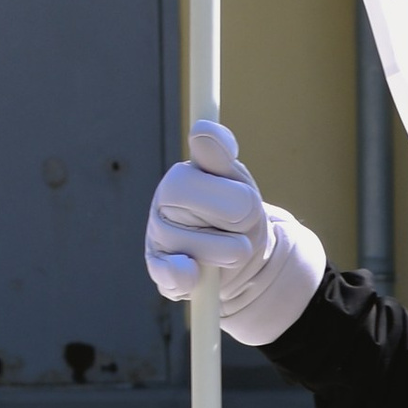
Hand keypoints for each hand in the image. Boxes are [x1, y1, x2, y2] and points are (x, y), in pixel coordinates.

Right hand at [143, 122, 326, 345]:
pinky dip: (182, 276)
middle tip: (246, 219)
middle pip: (188, 196)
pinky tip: (194, 274)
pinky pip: (168, 273)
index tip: (208, 137)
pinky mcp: (162, 270)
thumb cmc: (239, 213)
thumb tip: (203, 131)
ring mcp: (160, 236)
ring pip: (190, 243)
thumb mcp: (240, 183)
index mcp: (184, 175)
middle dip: (231, 212)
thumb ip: (222, 160)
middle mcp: (165, 202)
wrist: (245, 258)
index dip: (207, 150)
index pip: (193, 164)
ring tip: (235, 248)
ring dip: (226, 250)